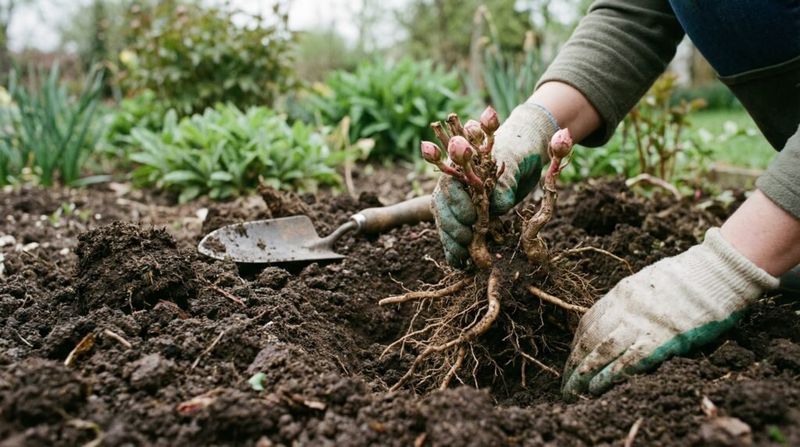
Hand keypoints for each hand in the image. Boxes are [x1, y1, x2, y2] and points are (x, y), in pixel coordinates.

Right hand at [432, 102, 557, 266]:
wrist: (523, 157)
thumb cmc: (517, 152)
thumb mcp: (515, 161)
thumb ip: (504, 183)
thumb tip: (498, 206)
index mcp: (460, 170)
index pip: (450, 190)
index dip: (458, 206)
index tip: (471, 219)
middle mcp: (453, 189)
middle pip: (443, 212)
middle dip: (454, 230)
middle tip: (469, 243)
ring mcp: (456, 206)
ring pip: (446, 227)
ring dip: (453, 245)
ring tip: (465, 260)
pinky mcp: (465, 221)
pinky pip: (454, 237)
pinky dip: (456, 252)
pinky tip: (461, 265)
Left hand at [562, 228, 778, 400]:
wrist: (715, 275)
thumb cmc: (688, 278)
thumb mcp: (648, 282)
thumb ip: (631, 301)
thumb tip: (620, 319)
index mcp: (621, 294)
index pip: (588, 322)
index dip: (577, 343)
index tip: (571, 359)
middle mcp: (624, 308)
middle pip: (589, 339)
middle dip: (574, 363)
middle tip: (565, 383)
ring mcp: (640, 324)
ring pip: (601, 352)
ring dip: (583, 374)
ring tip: (573, 391)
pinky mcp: (660, 340)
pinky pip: (627, 361)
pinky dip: (608, 376)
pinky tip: (596, 388)